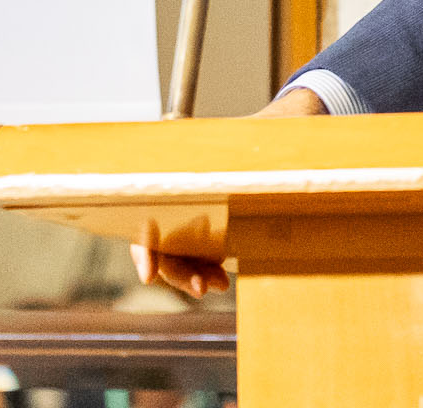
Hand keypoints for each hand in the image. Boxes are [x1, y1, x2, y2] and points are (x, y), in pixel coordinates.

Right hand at [129, 84, 327, 297]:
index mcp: (172, 178)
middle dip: (177, 272)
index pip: (144, 219)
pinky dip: (206, 273)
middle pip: (161, 248)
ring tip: (218, 285)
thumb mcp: (244, 138)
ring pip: (179, 259)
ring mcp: (190, 220)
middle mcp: (176, 200)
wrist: (279, 141)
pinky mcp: (208, 234)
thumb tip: (240, 148)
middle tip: (201, 287)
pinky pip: (198, 260)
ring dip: (192, 277)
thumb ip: (238, 147)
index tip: (149, 274)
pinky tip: (222, 281)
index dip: (143, 249)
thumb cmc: (256, 136)